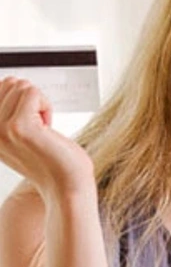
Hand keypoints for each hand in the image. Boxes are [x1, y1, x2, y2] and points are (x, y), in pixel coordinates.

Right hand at [0, 77, 95, 205]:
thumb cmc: (52, 159)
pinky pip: (33, 93)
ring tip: (42, 131)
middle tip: (38, 128)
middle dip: (31, 100)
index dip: (22, 100)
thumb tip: (11, 80)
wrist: (67, 185)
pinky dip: (46, 107)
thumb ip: (8, 110)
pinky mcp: (18, 127)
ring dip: (40, 105)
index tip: (30, 125)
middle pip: (9, 83)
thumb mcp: (20, 133)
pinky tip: (47, 129)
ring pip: (22, 86)